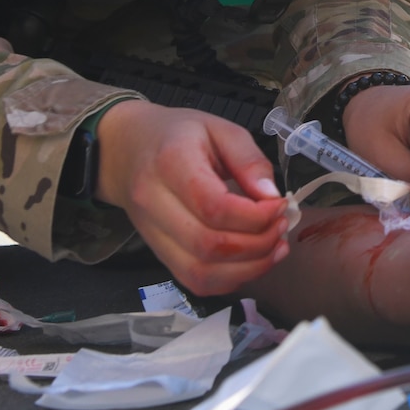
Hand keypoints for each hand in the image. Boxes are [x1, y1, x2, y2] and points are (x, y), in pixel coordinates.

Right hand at [95, 100, 289, 295]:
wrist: (127, 150)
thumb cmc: (178, 135)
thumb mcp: (220, 128)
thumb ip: (249, 160)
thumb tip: (272, 196)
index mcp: (171, 163)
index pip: (214, 206)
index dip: (255, 215)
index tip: (280, 205)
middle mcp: (154, 203)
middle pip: (208, 246)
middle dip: (257, 244)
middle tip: (282, 226)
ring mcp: (151, 234)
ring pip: (200, 273)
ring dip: (247, 268)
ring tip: (275, 247)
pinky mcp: (158, 253)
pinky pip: (194, 281)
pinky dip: (230, 279)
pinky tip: (254, 261)